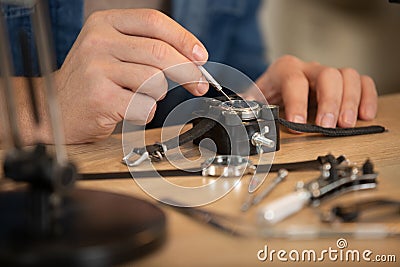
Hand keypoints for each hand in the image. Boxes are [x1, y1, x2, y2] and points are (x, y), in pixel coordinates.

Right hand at [54, 9, 208, 143]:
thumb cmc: (92, 82)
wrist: (56, 108)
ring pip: (155, 80)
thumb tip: (192, 59)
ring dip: (158, 95)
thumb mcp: (112, 52)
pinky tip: (131, 110)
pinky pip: (145, 105)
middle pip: (160, 52)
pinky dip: (147, 112)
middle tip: (199, 84)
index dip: (184, 39)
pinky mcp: (100, 96)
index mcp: (105, 23)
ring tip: (141, 97)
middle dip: (188, 71)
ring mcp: (96, 68)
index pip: (154, 22)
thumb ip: (146, 48)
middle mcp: (98, 41)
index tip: (201, 57)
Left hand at [255, 55, 377, 127]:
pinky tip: (364, 115)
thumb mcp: (254, 99)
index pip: (294, 81)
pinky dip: (366, 97)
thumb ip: (247, 106)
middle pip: (327, 75)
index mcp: (285, 70)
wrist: (279, 86)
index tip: (298, 124)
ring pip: (347, 76)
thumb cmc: (269, 94)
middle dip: (330, 102)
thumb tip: (237, 117)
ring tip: (346, 123)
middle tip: (328, 125)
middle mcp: (308, 68)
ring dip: (350, 101)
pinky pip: (362, 82)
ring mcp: (328, 73)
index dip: (297, 103)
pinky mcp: (343, 82)